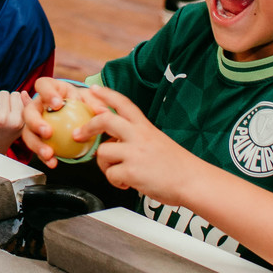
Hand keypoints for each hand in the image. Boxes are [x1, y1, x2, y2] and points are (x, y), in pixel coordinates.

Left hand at [0, 90, 31, 153]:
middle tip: (0, 114)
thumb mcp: (21, 125)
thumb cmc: (4, 134)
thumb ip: (26, 108)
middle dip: (2, 101)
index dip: (12, 102)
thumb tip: (23, 92)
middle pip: (4, 93)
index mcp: (16, 121)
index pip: (16, 95)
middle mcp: (2, 119)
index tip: (9, 111)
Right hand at [21, 77, 105, 167]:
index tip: (57, 104)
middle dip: (36, 123)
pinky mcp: (37, 138)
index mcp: (49, 89)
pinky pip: (37, 148)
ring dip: (37, 145)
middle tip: (48, 132)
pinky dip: (44, 157)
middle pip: (28, 112)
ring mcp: (34, 122)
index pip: (43, 86)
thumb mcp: (88, 99)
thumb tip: (102, 111)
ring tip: (49, 153)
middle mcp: (37, 105)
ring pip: (28, 133)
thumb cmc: (80, 102)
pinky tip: (53, 162)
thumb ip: (95, 103)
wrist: (77, 114)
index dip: (47, 94)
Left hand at [82, 85, 200, 205]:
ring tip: (119, 172)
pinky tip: (128, 183)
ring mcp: (135, 153)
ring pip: (102, 153)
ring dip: (105, 165)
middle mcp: (139, 136)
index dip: (106, 94)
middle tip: (79, 133)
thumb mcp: (157, 141)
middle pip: (105, 120)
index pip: (123, 103)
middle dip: (88, 126)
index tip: (93, 89)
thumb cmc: (177, 166)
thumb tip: (114, 139)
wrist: (193, 181)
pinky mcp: (132, 171)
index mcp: (145, 127)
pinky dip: (116, 182)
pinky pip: (110, 175)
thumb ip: (136, 137)